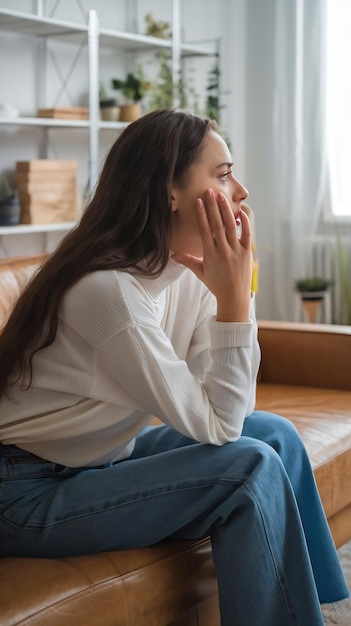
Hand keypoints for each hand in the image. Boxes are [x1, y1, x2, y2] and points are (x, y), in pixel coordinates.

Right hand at [172, 188, 251, 321]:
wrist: (234, 297)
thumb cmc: (216, 284)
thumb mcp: (200, 272)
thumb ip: (187, 260)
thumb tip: (173, 254)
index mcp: (210, 254)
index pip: (204, 230)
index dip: (201, 214)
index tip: (198, 202)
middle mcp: (223, 251)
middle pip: (216, 224)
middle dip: (212, 206)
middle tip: (209, 191)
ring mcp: (236, 251)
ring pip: (230, 226)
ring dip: (225, 210)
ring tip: (221, 197)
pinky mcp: (247, 252)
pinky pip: (246, 234)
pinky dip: (244, 222)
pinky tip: (240, 211)